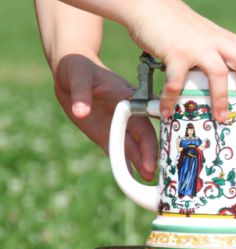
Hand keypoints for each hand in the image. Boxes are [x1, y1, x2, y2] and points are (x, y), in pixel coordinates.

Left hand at [53, 54, 157, 180]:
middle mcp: (127, 115)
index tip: (151, 161)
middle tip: (154, 176)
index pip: (143, 125)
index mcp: (128, 99)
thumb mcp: (78, 77)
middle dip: (149, 158)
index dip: (148, 144)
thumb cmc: (77, 67)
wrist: (69, 72)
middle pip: (142, 139)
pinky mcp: (105, 134)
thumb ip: (81, 94)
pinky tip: (131, 178)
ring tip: (147, 181)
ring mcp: (117, 126)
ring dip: (140, 163)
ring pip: (132, 148)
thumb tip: (81, 112)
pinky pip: (117, 151)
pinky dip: (124, 164)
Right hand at [129, 0, 235, 121]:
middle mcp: (217, 41)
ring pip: (218, 72)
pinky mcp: (175, 52)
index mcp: (228, 39)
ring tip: (219, 118)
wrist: (148, 3)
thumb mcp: (207, 37)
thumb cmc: (177, 26)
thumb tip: (223, 86)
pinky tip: (166, 111)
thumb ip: (217, 54)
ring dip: (221, 98)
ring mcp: (197, 46)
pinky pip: (176, 81)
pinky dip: (172, 99)